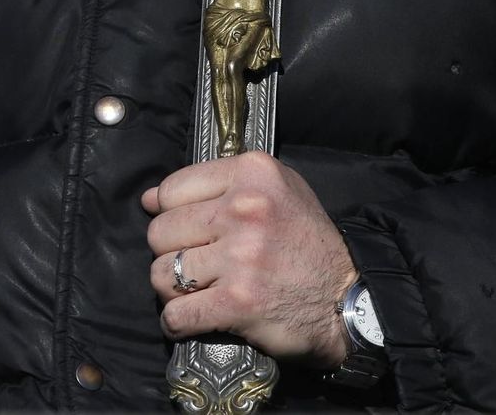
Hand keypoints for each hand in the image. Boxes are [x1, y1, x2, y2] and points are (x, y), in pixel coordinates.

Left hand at [142, 152, 357, 366]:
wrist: (345, 298)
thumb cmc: (305, 240)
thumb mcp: (277, 189)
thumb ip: (219, 184)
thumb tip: (150, 199)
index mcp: (253, 172)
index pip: (172, 188)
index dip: (168, 212)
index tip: (182, 227)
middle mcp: (245, 208)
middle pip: (161, 231)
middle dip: (170, 251)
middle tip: (195, 262)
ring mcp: (240, 255)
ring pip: (162, 273)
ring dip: (172, 288)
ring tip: (195, 289)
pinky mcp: (237, 301)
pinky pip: (176, 314)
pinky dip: (177, 322)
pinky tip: (193, 318)